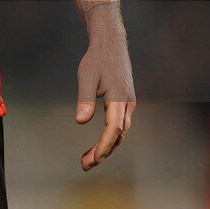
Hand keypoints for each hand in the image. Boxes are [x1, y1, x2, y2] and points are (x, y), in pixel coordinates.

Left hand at [75, 12, 135, 170]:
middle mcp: (128, 103)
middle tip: (85, 165)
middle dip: (103, 152)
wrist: (111, 43)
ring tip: (89, 159)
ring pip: (121, 132)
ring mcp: (129, 103)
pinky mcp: (126, 101)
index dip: (104, 146)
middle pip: (118, 135)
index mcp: (119, 98)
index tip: (93, 159)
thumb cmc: (97, 59)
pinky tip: (101, 143)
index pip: (113, 129)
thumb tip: (80, 121)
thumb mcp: (86, 76)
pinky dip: (111, 137)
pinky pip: (121, 125)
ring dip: (107, 147)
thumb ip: (85, 99)